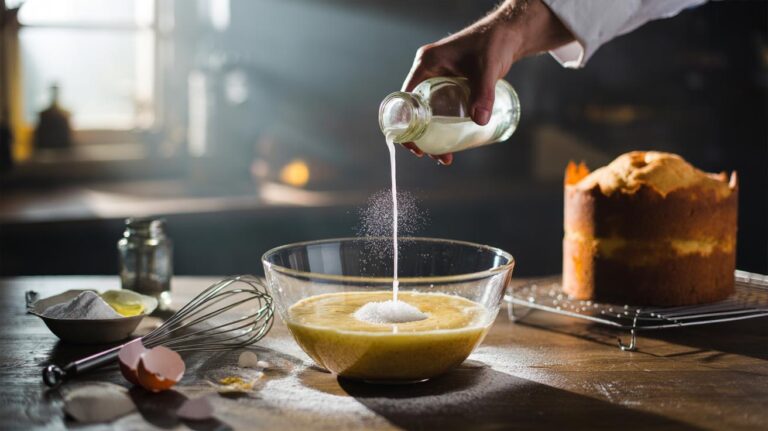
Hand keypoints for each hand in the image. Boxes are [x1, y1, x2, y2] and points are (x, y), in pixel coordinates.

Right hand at [401, 0, 573, 164]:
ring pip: (427, 112)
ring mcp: (438, 78)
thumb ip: (483, 94)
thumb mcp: (488, 69)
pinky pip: (439, 109)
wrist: (509, 35)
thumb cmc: (495, 43)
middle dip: (421, 136)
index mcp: (426, 64)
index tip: (414, 145)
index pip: (406, 98)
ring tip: (445, 156)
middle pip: (415, 110)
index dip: (405, 123)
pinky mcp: (449, 84)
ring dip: (432, 134)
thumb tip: (480, 121)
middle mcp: (427, 71)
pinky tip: (452, 141)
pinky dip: (442, 126)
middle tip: (433, 156)